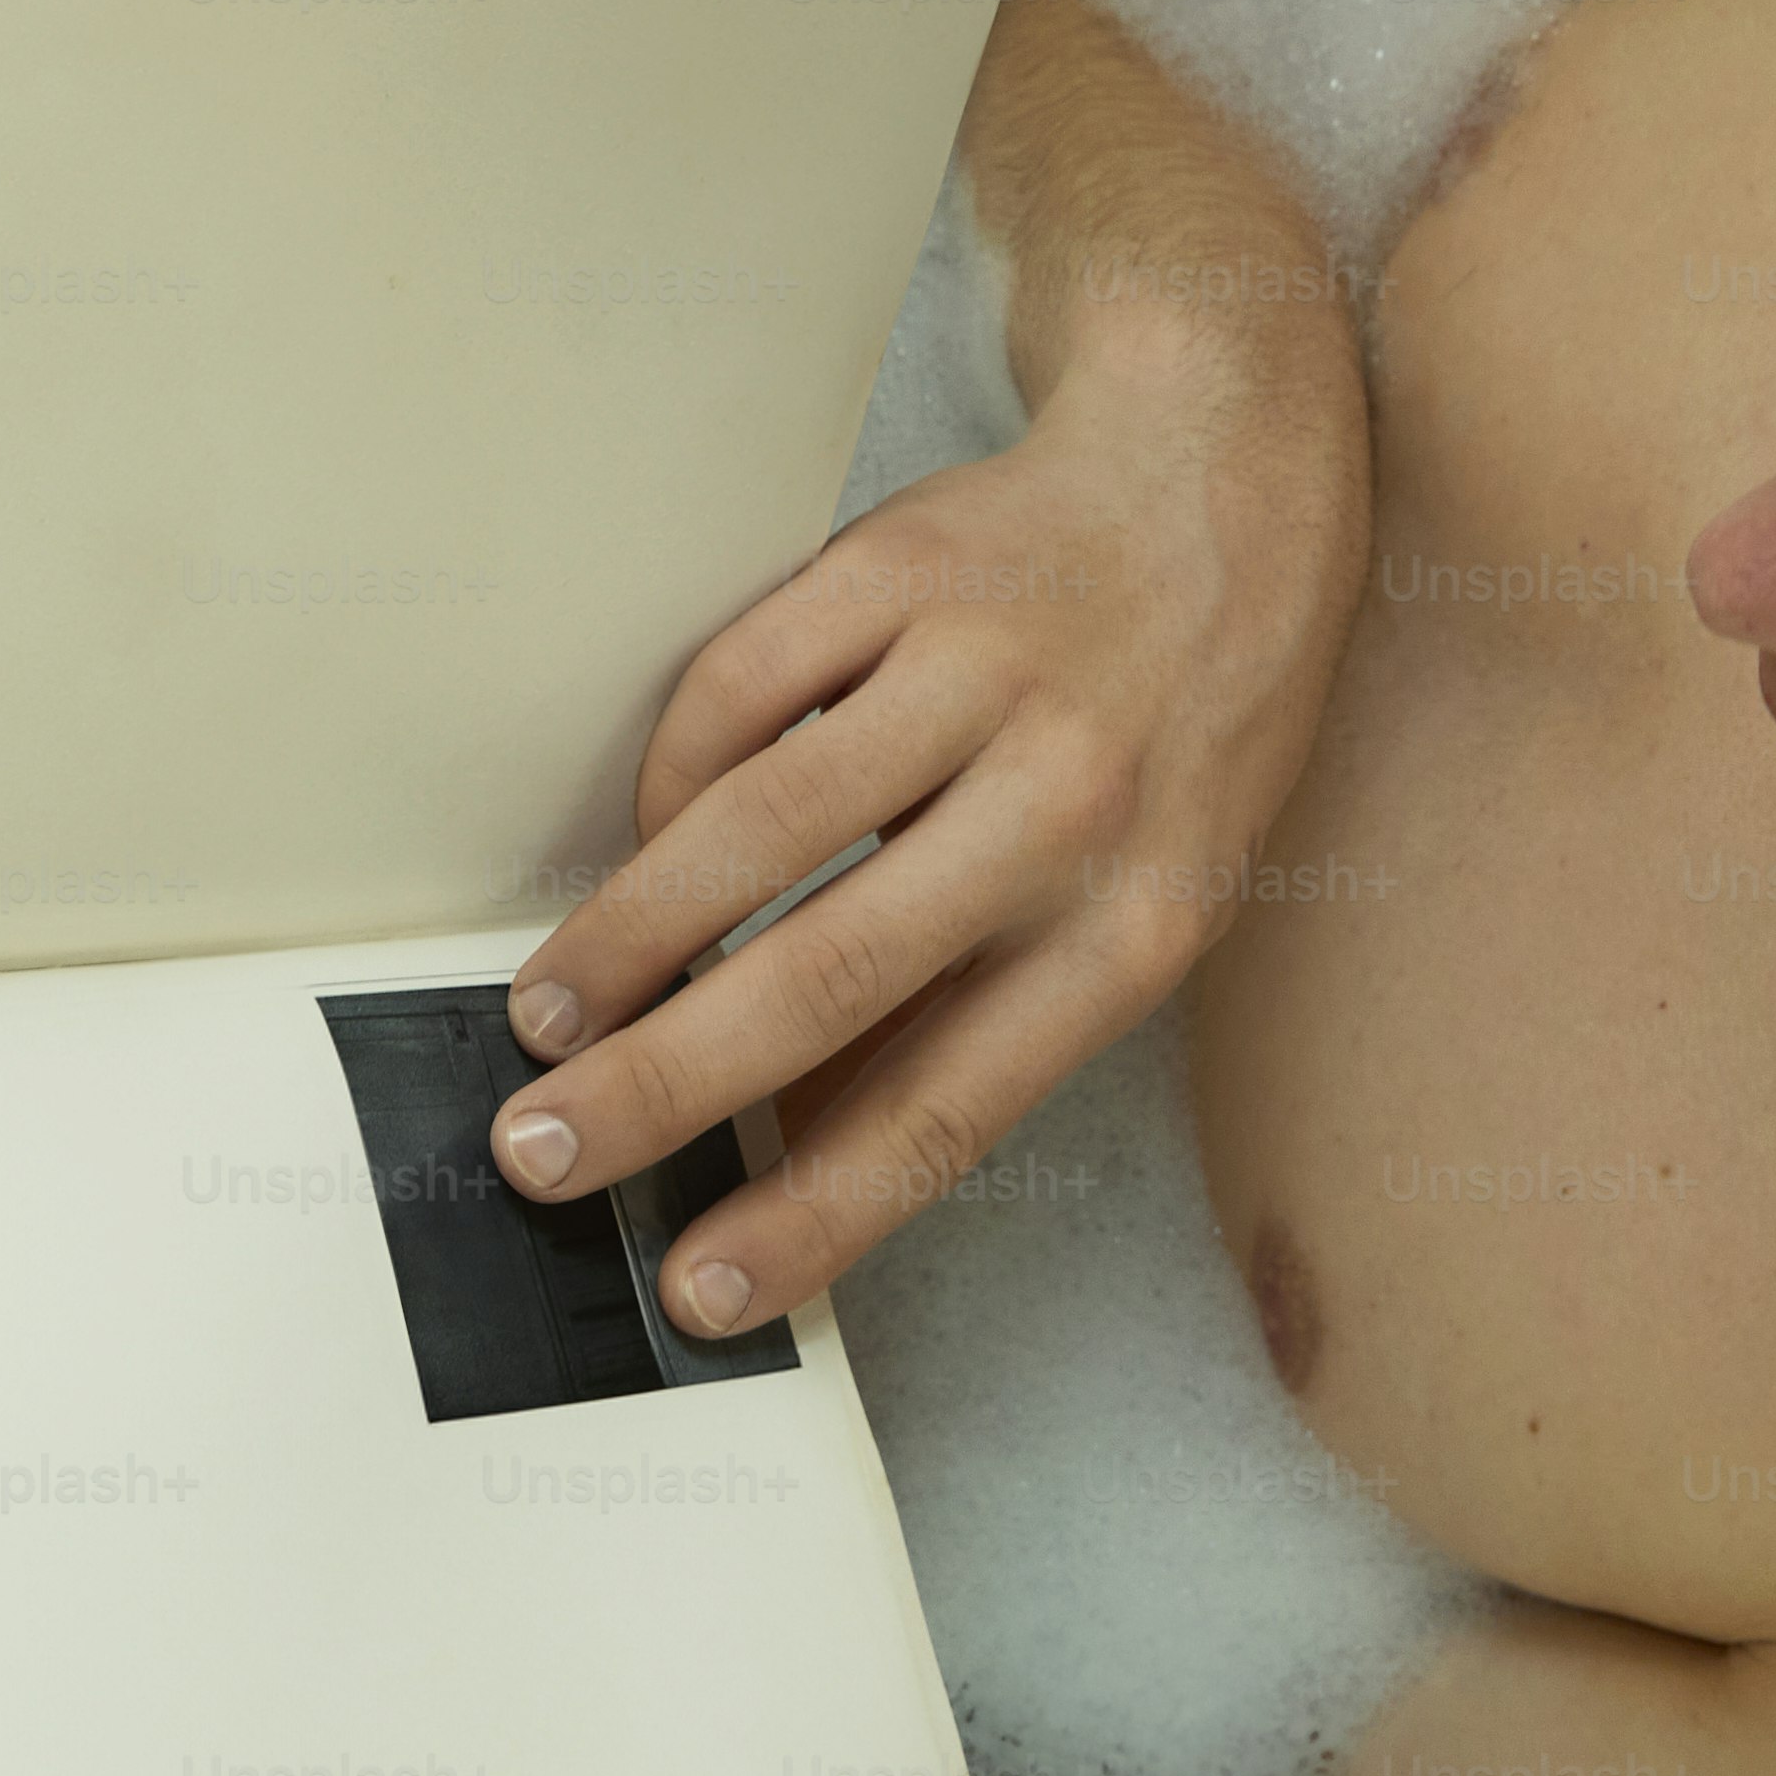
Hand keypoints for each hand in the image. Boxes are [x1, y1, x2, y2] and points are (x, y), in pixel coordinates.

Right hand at [484, 300, 1371, 1331]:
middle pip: (828, 976)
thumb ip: (985, 1013)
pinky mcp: (902, 568)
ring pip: (761, 826)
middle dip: (662, 1088)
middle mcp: (1070, 803)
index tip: (701, 1288)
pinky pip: (743, 688)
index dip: (816, 1211)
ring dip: (629, 938)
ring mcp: (984, 675)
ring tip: (550, 1012)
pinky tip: (649, 839)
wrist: (1230, 487)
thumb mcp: (1146, 897)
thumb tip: (804, 1148)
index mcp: (1139, 923)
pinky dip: (673, 780)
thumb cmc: (1182, 730)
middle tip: (545, 1152)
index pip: (954, 1105)